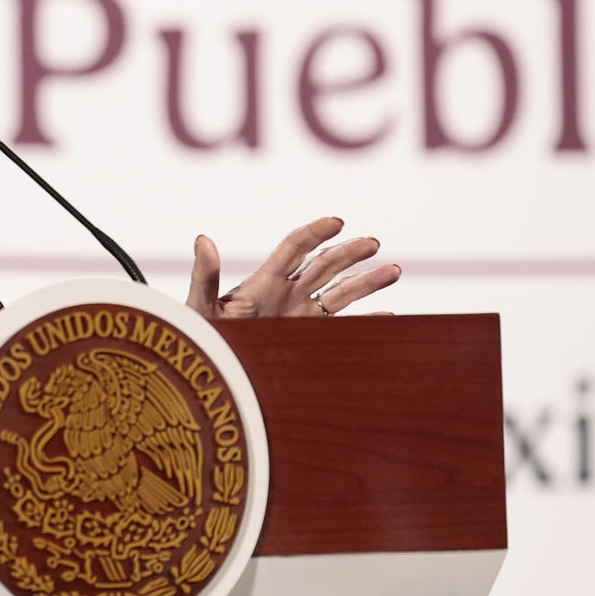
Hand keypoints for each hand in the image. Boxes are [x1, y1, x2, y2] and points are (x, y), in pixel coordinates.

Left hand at [185, 216, 399, 319]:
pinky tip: (387, 316)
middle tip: (373, 243)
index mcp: (264, 282)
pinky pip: (341, 328)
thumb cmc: (200, 338)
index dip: (315, 232)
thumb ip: (205, 276)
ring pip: (339, 293)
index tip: (337, 221)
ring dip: (366, 281)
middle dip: (349, 253)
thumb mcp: (202, 306)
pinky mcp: (307, 340)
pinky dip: (365, 322)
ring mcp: (299, 316)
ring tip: (394, 271)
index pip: (295, 248)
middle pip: (324, 266)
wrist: (210, 374)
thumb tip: (203, 240)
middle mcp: (286, 295)